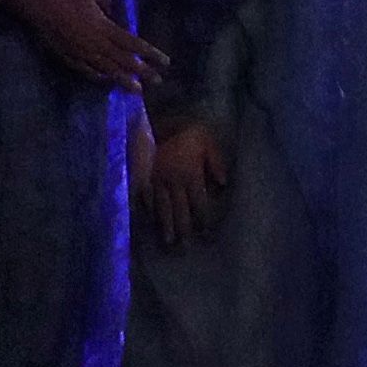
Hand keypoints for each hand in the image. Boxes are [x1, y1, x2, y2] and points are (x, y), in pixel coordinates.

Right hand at [20, 0, 168, 91]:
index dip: (150, 54)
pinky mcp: (70, 58)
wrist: (39, 5)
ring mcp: (83, 53)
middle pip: (124, 61)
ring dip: (123, 80)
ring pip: (107, 70)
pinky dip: (100, 77)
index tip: (164, 62)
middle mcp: (97, 44)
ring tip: (137, 90)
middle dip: (143, 72)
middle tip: (158, 81)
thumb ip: (107, 0)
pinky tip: (108, 82)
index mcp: (105, 28)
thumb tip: (113, 11)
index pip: (134, 44)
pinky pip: (88, 71)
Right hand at [144, 118, 229, 247]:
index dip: (202, 218)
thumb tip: (223, 185)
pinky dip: (148, 211)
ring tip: (167, 241)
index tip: (205, 232)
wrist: (158, 120)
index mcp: (190, 174)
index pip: (198, 202)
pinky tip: (149, 222)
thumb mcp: (208, 142)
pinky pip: (145, 198)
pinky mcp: (143, 178)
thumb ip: (216, 163)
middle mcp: (173, 182)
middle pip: (179, 209)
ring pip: (161, 207)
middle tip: (184, 246)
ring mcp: (156, 181)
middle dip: (182, 228)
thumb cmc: (188, 132)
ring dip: (165, 225)